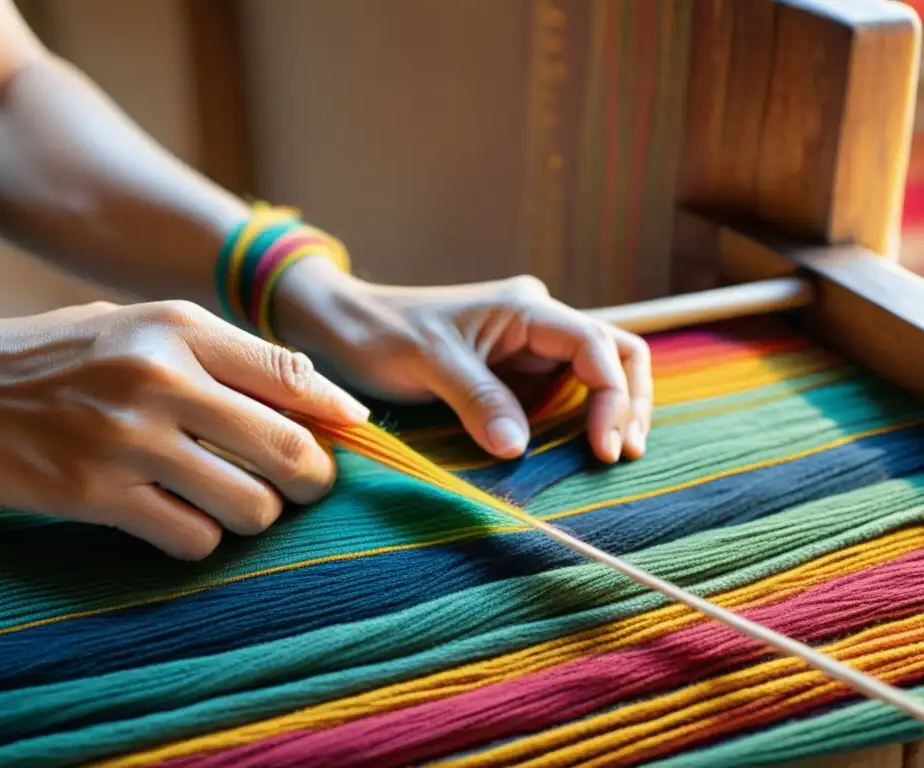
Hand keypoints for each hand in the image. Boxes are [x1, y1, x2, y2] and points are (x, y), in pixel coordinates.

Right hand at [0, 300, 368, 558]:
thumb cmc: (67, 355)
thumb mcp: (145, 326)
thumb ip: (224, 354)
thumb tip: (318, 396)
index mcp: (181, 329)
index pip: (294, 375)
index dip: (338, 414)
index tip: (352, 433)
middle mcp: (162, 380)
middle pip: (289, 450)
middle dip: (314, 480)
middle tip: (306, 487)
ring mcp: (129, 440)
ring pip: (250, 506)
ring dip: (255, 514)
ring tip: (234, 502)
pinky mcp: (97, 494)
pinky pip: (192, 538)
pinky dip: (201, 538)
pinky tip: (181, 518)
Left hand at [273, 258, 651, 462]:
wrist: (343, 327)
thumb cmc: (381, 332)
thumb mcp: (428, 362)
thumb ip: (477, 399)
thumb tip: (518, 449)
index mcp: (526, 309)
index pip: (598, 346)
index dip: (613, 397)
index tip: (604, 448)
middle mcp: (537, 327)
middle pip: (615, 356)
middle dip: (628, 403)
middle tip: (622, 455)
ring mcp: (527, 353)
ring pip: (594, 379)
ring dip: (609, 415)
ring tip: (609, 459)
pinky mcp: (512, 379)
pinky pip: (559, 400)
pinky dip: (575, 426)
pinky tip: (575, 456)